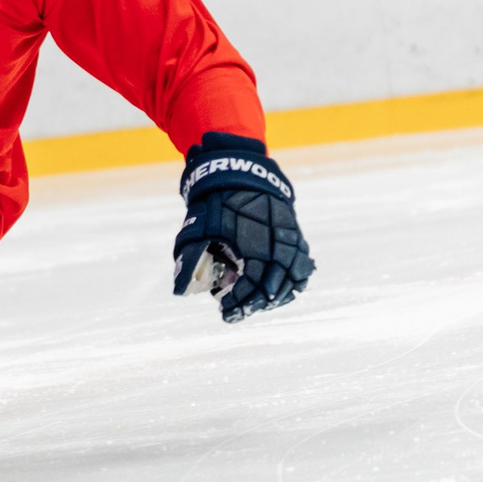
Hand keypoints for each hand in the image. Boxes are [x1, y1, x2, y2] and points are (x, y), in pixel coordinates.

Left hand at [172, 132, 313, 322]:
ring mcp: (290, 238)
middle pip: (274, 288)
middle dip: (255, 304)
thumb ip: (189, 258)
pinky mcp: (295, 233)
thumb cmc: (217, 199)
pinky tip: (282, 290)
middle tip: (238, 312)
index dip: (240, 303)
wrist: (240, 169)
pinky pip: (302, 262)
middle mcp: (278, 244)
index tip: (225, 310)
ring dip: (278, 295)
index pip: (253, 286)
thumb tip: (180, 290)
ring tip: (260, 303)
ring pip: (293, 278)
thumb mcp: (198, 227)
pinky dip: (295, 279)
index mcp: (255, 245)